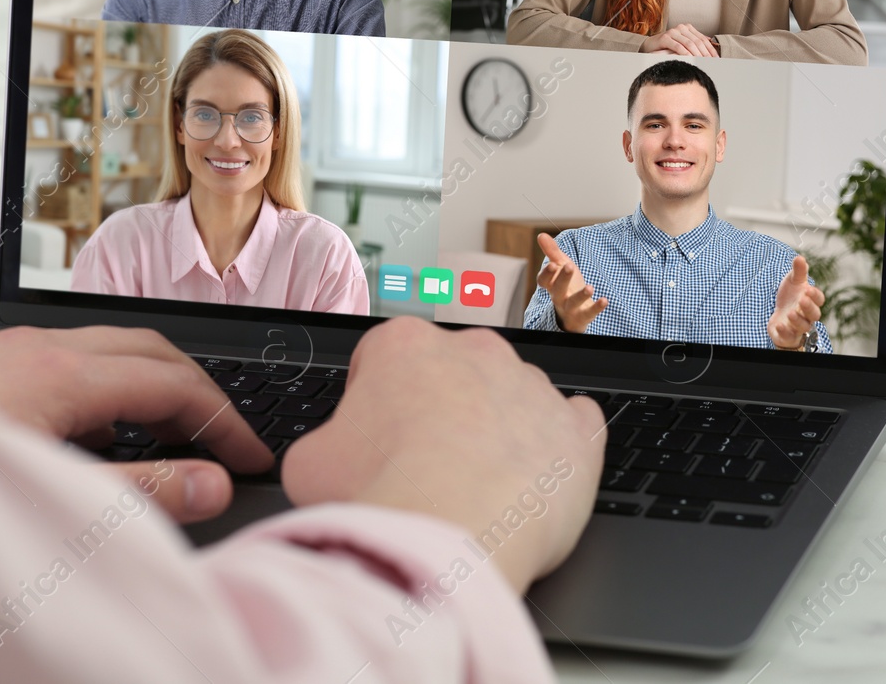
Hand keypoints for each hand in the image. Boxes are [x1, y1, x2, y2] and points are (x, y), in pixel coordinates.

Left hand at [0, 326, 271, 521]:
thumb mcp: (52, 498)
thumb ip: (143, 493)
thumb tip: (211, 483)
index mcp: (60, 372)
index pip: (173, 382)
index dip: (223, 420)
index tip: (251, 455)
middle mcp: (37, 347)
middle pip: (151, 348)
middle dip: (200, 390)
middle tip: (230, 438)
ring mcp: (10, 350)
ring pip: (111, 348)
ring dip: (156, 384)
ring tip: (179, 436)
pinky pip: (73, 358)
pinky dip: (112, 387)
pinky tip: (103, 430)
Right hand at [281, 318, 604, 593]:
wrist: (450, 538)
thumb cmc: (381, 496)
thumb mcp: (308, 466)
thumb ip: (324, 444)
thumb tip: (328, 456)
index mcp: (404, 346)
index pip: (385, 359)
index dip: (375, 405)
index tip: (375, 441)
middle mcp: (475, 352)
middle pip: (453, 374)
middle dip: (441, 411)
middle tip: (424, 468)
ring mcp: (532, 386)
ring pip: (513, 398)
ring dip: (499, 430)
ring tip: (477, 487)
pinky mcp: (577, 430)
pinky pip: (573, 424)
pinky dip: (559, 447)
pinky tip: (537, 478)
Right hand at [536, 232, 607, 333]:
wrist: (573, 313)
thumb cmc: (566, 285)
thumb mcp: (561, 266)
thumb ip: (551, 251)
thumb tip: (541, 234)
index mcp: (552, 284)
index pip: (544, 280)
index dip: (547, 273)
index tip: (552, 264)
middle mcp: (558, 297)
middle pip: (557, 289)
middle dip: (563, 278)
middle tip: (569, 265)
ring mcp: (570, 308)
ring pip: (572, 302)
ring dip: (580, 296)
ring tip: (590, 287)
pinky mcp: (583, 316)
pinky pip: (589, 313)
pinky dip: (596, 307)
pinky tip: (605, 300)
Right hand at [640, 23, 718, 56]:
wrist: (650, 46)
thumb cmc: (668, 46)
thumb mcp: (683, 43)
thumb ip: (694, 42)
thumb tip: (710, 43)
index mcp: (688, 28)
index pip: (703, 39)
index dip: (711, 49)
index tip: (717, 58)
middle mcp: (681, 28)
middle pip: (698, 41)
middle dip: (706, 53)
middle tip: (711, 62)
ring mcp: (673, 32)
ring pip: (689, 44)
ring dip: (697, 54)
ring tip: (703, 62)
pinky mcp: (665, 38)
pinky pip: (678, 46)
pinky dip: (686, 54)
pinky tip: (691, 60)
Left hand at [767, 256, 825, 349]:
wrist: (779, 315)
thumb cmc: (790, 297)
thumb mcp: (792, 282)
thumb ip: (798, 272)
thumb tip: (800, 257)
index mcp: (811, 301)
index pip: (819, 299)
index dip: (815, 295)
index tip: (808, 289)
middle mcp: (807, 315)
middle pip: (814, 314)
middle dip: (809, 307)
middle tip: (802, 300)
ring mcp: (798, 326)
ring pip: (803, 326)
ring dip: (798, 320)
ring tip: (790, 313)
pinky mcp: (787, 335)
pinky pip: (789, 336)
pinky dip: (785, 332)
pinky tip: (779, 325)